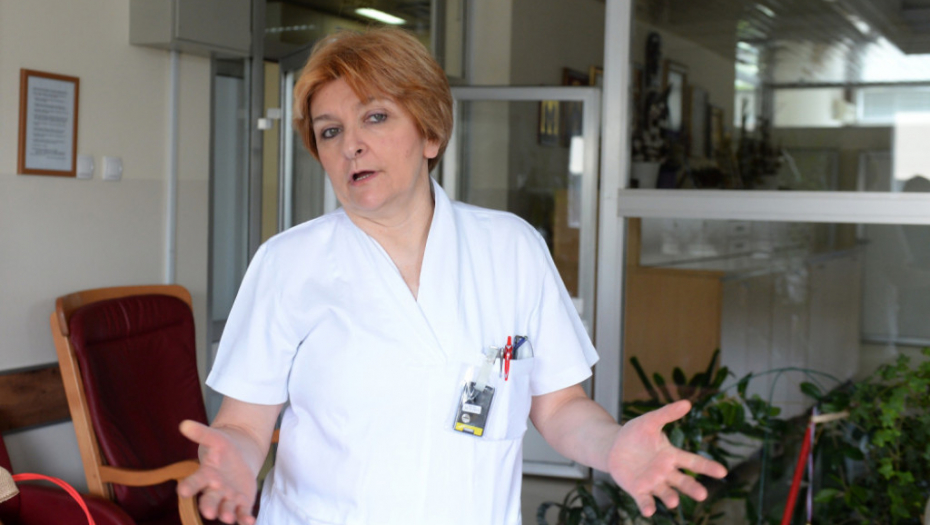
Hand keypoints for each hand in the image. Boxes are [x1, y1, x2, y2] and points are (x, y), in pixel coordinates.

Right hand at [177, 420, 258, 524]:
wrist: (241, 457)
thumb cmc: (224, 450)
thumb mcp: (216, 439)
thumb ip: (201, 433)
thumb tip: (184, 424)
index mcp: (205, 475)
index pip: (193, 482)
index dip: (188, 487)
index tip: (182, 491)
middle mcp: (214, 490)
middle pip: (209, 500)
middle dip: (208, 507)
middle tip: (209, 513)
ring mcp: (228, 499)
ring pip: (225, 509)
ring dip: (227, 515)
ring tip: (228, 518)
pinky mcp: (242, 503)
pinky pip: (243, 513)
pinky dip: (245, 519)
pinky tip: (250, 521)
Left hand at [607, 400, 727, 516]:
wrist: (613, 447)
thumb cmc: (635, 434)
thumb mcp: (650, 421)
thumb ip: (667, 414)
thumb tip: (687, 403)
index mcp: (672, 456)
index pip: (693, 462)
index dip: (708, 467)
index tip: (722, 472)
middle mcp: (666, 472)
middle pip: (683, 482)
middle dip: (692, 488)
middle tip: (702, 494)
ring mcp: (653, 483)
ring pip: (666, 493)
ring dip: (671, 498)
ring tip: (674, 502)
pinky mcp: (638, 490)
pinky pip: (645, 500)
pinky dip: (648, 506)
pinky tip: (649, 510)